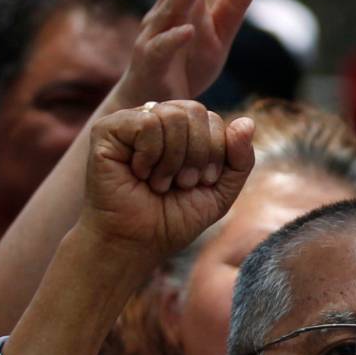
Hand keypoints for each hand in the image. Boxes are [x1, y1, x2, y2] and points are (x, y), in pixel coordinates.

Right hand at [77, 101, 254, 270]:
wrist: (135, 244)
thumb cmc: (173, 219)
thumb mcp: (220, 191)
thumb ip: (240, 158)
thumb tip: (248, 122)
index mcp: (182, 131)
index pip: (212, 118)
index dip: (215, 151)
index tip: (201, 182)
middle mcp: (156, 120)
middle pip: (195, 111)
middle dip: (197, 154)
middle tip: (181, 183)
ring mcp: (130, 122)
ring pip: (172, 115)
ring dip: (173, 160)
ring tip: (159, 183)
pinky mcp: (107, 130)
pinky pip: (146, 123)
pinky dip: (150, 155)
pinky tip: (139, 173)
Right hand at [121, 0, 259, 105]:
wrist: (155, 109)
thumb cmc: (185, 68)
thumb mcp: (218, 36)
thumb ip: (234, 6)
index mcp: (181, 5)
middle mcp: (164, 15)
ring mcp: (155, 37)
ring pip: (171, 9)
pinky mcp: (152, 63)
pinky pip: (164, 48)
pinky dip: (176, 38)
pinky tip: (188, 27)